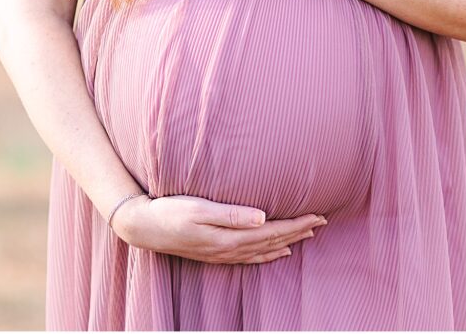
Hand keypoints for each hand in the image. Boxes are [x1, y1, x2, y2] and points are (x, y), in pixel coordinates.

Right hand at [112, 194, 327, 264]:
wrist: (143, 227)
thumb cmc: (169, 211)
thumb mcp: (199, 208)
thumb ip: (231, 214)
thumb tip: (263, 217)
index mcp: (229, 236)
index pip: (272, 231)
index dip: (297, 224)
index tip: (318, 216)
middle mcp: (229, 248)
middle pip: (273, 241)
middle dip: (299, 231)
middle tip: (322, 221)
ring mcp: (222, 253)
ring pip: (264, 250)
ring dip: (288, 241)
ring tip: (307, 235)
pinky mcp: (215, 252)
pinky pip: (250, 256)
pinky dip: (268, 254)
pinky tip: (277, 252)